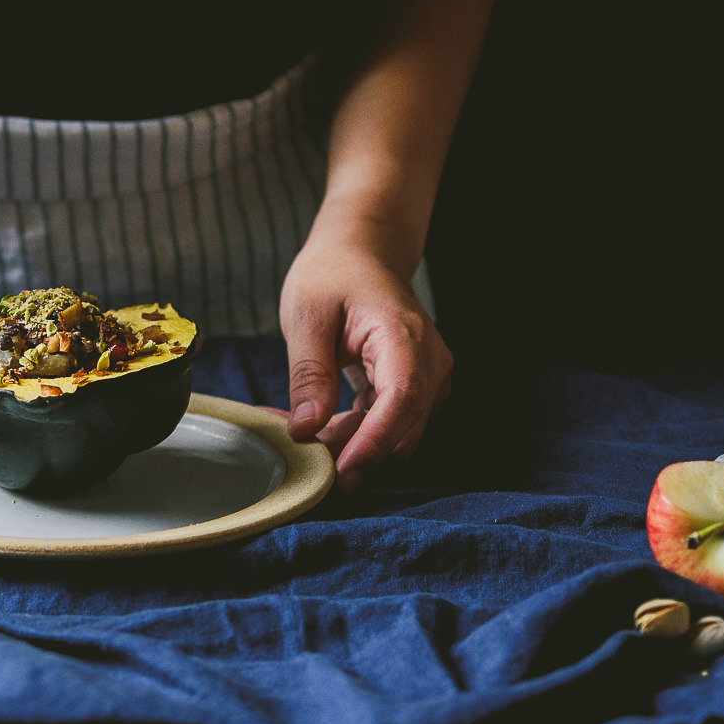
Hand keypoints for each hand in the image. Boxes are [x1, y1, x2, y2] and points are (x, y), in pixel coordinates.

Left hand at [278, 234, 453, 492]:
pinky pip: (388, 425)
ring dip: (348, 443)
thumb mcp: (307, 314)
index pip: (401, 400)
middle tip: (295, 445)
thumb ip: (309, 373)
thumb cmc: (333, 272)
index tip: (339, 472)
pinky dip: (353, 432)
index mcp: (404, 335)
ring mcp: (427, 378)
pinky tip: (315, 425)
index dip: (372, 442)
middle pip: (400, 427)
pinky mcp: (413, 389)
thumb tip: (307, 430)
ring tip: (297, 429)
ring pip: (394, 434)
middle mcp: (429, 361)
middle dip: (349, 449)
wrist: (361, 251)